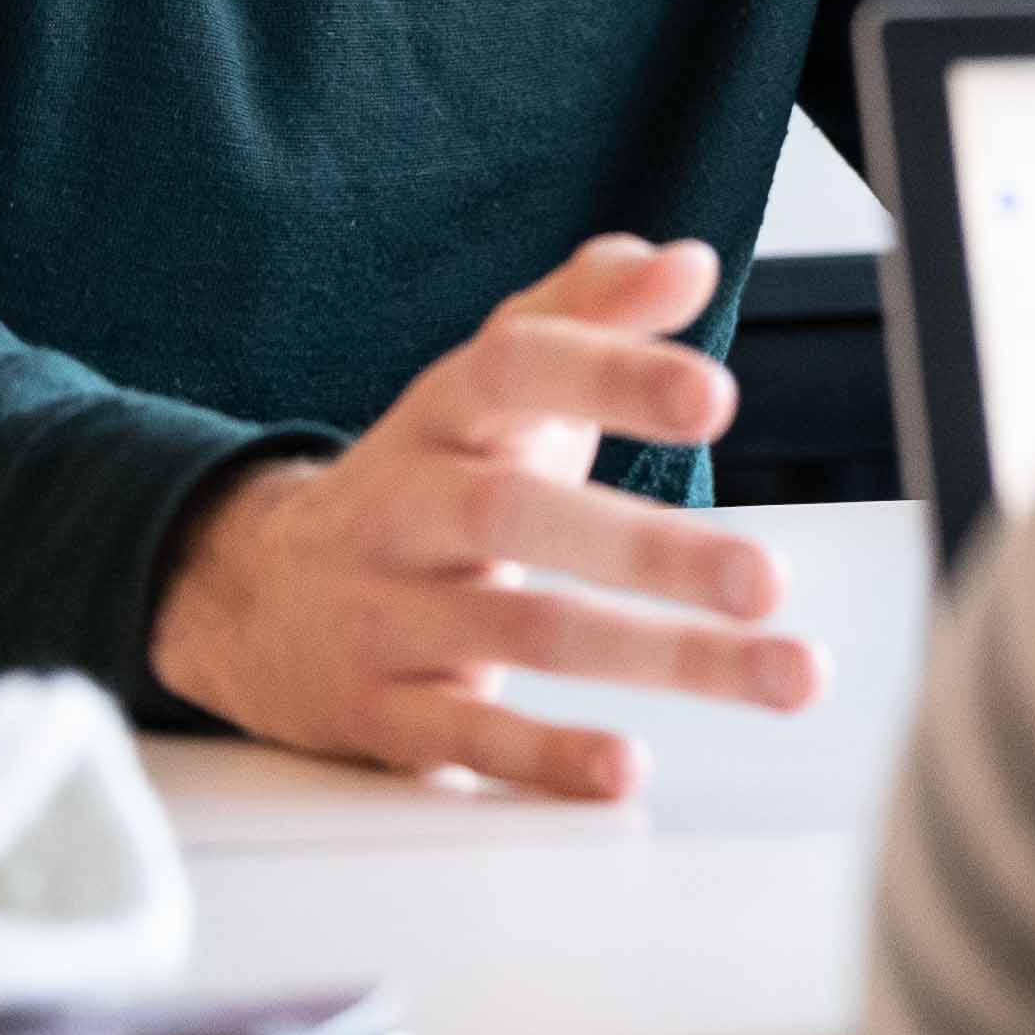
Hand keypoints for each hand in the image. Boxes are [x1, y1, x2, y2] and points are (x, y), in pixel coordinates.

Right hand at [148, 234, 818, 797]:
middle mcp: (404, 505)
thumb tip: (688, 262)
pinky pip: (465, 738)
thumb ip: (590, 308)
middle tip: (768, 578)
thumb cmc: (427, 474)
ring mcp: (383, 613)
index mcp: (443, 410)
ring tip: (784, 671)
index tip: (717, 397)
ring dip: (662, 659)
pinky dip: (546, 759)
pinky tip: (627, 771)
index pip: (516, 367)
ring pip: (522, 636)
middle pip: (515, 515)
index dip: (613, 375)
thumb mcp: (491, 378)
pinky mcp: (378, 713)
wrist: (249, 592)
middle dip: (648, 548)